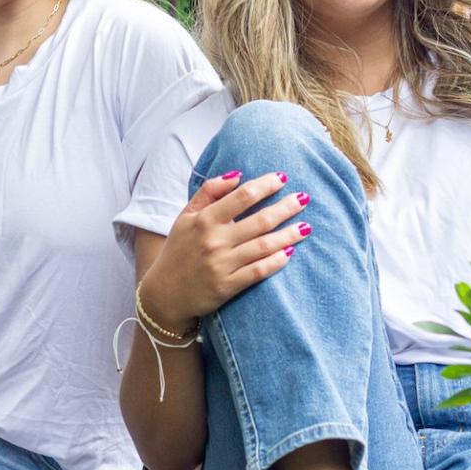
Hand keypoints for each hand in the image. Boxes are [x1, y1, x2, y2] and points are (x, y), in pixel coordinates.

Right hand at [139, 170, 311, 332]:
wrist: (164, 294)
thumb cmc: (179, 250)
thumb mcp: (185, 216)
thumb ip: (208, 192)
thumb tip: (236, 175)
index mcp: (204, 220)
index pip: (242, 196)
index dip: (265, 185)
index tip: (282, 178)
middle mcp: (214, 241)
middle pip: (259, 220)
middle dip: (285, 207)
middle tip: (305, 198)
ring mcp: (221, 265)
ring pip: (263, 246)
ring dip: (288, 234)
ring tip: (307, 226)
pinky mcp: (226, 287)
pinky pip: (257, 272)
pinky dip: (276, 261)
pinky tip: (290, 252)